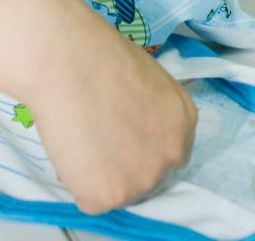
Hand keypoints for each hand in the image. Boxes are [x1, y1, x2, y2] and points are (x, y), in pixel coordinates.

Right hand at [0, 0, 196, 214]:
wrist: (37, 31)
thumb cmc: (56, 20)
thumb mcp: (93, 33)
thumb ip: (113, 62)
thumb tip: (112, 58)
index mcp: (172, 95)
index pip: (172, 137)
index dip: (134, 128)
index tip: (108, 112)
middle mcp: (172, 134)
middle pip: (149, 169)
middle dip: (116, 145)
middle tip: (80, 115)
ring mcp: (146, 165)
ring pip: (120, 189)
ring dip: (92, 163)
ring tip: (66, 121)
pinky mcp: (110, 188)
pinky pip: (96, 203)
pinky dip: (77, 181)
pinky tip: (62, 142)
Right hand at [33, 18, 196, 213]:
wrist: (70, 62)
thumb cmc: (102, 57)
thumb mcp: (150, 80)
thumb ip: (154, 112)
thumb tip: (138, 128)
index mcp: (184, 124)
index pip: (170, 153)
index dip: (143, 147)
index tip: (123, 138)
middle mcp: (171, 158)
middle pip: (149, 177)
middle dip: (126, 165)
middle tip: (99, 140)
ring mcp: (140, 182)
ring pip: (119, 190)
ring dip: (100, 173)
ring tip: (80, 136)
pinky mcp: (106, 198)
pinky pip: (89, 197)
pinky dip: (76, 179)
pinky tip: (71, 147)